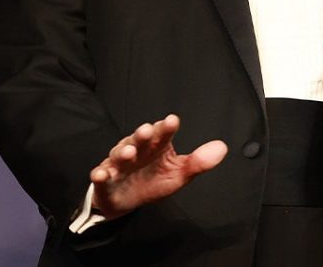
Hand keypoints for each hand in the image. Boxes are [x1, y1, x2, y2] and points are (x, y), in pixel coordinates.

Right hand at [89, 114, 226, 218]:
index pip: (162, 134)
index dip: (166, 128)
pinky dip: (100, 174)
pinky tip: (101, 174)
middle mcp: (136, 150)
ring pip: (119, 155)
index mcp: (155, 146)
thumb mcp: (178, 174)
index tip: (172, 121)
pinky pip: (102, 176)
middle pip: (138, 140)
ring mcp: (119, 164)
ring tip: (129, 152)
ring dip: (122, 152)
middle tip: (147, 131)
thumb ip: (198, 162)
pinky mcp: (106, 180)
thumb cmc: (152, 181)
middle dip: (141, 135)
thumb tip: (222, 147)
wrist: (125, 200)